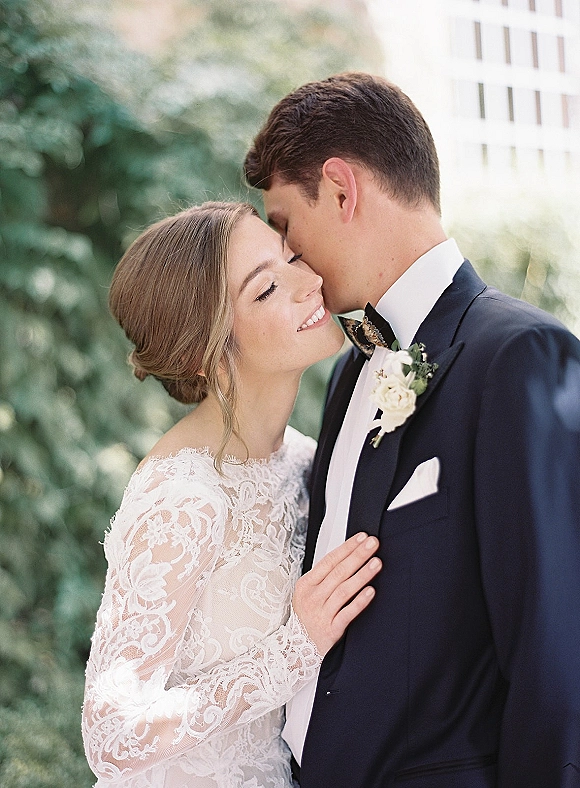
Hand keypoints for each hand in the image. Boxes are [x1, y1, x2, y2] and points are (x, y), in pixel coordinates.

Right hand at [292, 532, 380, 655]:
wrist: (296, 649)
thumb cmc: (307, 617)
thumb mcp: (308, 593)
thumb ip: (324, 577)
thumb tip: (348, 556)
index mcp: (306, 584)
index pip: (329, 560)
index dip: (347, 547)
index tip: (362, 538)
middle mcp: (313, 597)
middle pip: (338, 572)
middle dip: (357, 555)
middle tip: (373, 544)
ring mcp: (321, 613)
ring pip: (344, 590)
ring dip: (361, 575)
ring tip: (376, 563)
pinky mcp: (331, 629)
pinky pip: (347, 613)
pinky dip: (359, 602)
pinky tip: (371, 592)